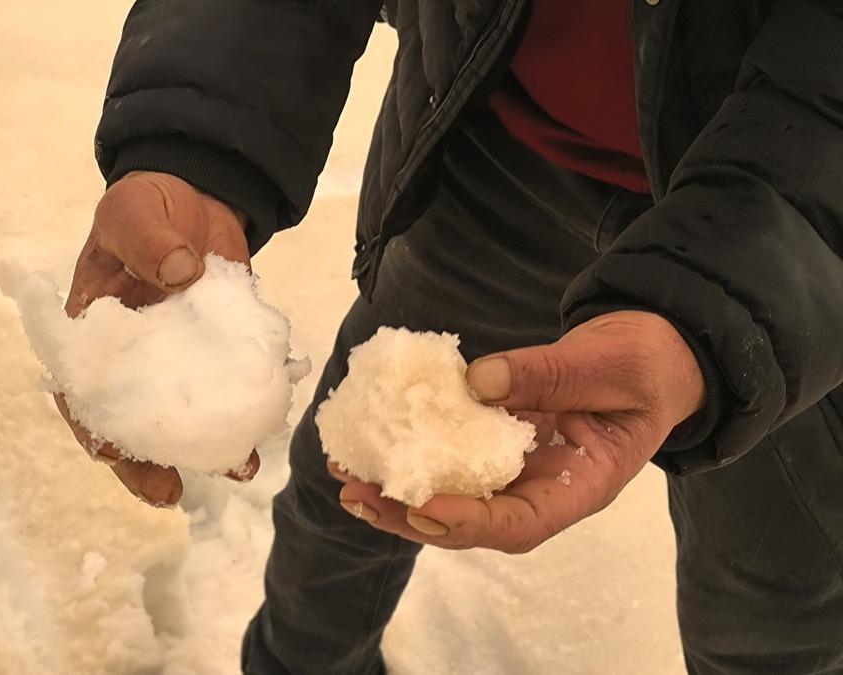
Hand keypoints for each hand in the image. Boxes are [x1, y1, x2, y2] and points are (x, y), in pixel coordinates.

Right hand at [58, 171, 257, 507]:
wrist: (199, 196)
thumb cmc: (147, 206)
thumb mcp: (133, 211)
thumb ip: (147, 238)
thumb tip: (179, 272)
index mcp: (94, 335)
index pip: (82, 393)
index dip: (93, 430)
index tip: (112, 456)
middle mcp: (134, 361)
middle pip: (131, 424)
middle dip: (146, 464)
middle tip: (169, 493)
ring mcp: (179, 362)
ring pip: (184, 418)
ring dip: (205, 450)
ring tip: (235, 468)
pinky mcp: (221, 354)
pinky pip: (230, 390)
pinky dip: (246, 412)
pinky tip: (264, 429)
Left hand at [332, 311, 706, 552]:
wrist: (650, 351)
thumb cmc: (643, 363)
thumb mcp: (608, 363)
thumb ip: (552, 374)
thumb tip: (478, 382)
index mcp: (579, 487)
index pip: (521, 524)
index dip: (470, 522)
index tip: (425, 506)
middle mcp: (540, 489)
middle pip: (471, 521)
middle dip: (412, 515)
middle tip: (360, 496)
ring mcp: (516, 468)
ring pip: (452, 495)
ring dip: (397, 492)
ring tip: (347, 477)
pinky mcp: (495, 441)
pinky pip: (450, 456)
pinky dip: (411, 453)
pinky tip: (370, 443)